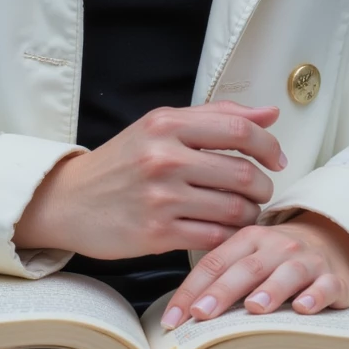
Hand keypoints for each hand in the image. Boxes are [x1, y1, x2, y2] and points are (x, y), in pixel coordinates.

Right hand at [14, 103, 286, 259]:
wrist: (70, 200)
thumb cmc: (124, 161)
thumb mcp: (162, 126)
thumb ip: (217, 116)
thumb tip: (271, 112)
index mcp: (167, 123)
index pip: (238, 128)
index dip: (269, 145)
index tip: (278, 158)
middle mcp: (164, 157)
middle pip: (243, 173)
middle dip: (263, 186)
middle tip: (261, 192)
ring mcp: (161, 197)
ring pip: (234, 209)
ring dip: (250, 214)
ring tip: (244, 212)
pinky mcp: (157, 233)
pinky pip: (214, 237)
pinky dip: (229, 236)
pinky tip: (224, 230)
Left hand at [159, 213, 348, 328]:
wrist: (331, 239)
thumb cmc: (278, 256)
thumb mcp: (249, 256)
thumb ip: (221, 277)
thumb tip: (181, 315)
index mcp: (250, 238)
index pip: (215, 263)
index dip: (192, 290)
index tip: (173, 320)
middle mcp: (277, 246)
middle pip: (247, 268)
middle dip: (222, 292)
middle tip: (202, 314)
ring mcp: (307, 260)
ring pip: (287, 273)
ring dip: (270, 290)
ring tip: (253, 307)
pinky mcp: (334, 278)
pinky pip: (325, 286)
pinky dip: (315, 296)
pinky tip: (303, 308)